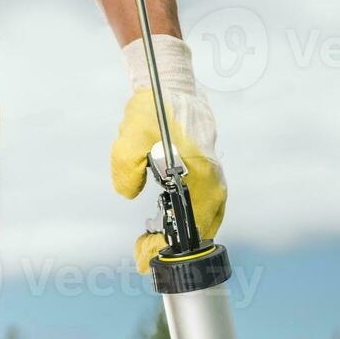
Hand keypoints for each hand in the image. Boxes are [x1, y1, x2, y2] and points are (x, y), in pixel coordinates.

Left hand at [110, 35, 225, 270]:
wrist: (170, 83)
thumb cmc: (153, 108)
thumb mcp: (129, 139)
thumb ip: (127, 168)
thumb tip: (130, 193)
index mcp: (197, 170)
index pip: (193, 219)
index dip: (171, 244)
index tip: (148, 255)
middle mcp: (211, 173)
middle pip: (206, 222)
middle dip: (180, 244)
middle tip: (150, 253)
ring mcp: (213, 169)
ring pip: (209, 212)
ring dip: (187, 230)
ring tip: (156, 242)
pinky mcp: (208, 165)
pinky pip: (208, 199)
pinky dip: (193, 214)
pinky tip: (172, 219)